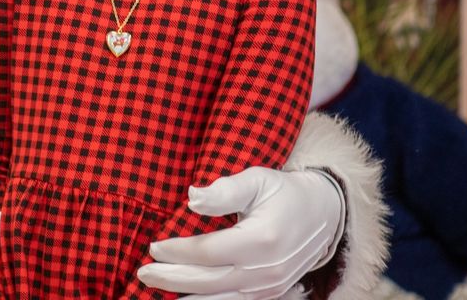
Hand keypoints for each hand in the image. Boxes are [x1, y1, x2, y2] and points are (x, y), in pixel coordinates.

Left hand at [137, 167, 343, 299]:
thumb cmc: (284, 192)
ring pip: (219, 299)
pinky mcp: (270, 294)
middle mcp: (266, 270)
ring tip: (156, 290)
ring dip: (185, 296)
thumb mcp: (257, 180)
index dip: (177, 251)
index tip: (154, 246)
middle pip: (208, 280)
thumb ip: (224, 190)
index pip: (207, 252)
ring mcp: (269, 287)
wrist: (324, 215)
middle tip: (143, 272)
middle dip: (171, 278)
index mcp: (261, 240)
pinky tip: (187, 298)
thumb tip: (192, 197)